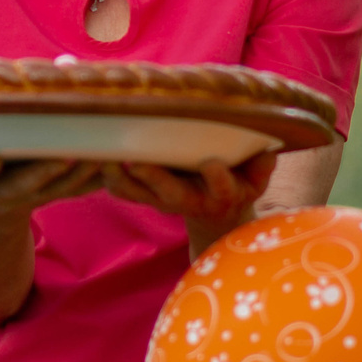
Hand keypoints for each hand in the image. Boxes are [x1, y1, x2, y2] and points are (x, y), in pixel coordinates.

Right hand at [0, 143, 114, 235]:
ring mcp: (32, 197)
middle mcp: (2, 194)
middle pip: (28, 182)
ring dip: (84, 168)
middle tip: (67, 151)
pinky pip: (81, 188)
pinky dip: (98, 174)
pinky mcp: (55, 195)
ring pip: (63, 185)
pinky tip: (120, 156)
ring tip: (104, 146)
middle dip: (47, 168)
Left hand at [99, 150, 278, 255]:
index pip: (222, 187)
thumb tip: (268, 150)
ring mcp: (163, 201)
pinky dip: (107, 178)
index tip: (211, 163)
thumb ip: (262, 165)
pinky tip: (94, 158)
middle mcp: (190, 200)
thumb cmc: (238, 182)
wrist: (216, 212)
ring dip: (119, 178)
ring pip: (138, 194)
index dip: (218, 177)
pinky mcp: (144, 197)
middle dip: (155, 178)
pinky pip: (122, 191)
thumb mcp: (256, 178)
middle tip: (138, 161)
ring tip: (104, 158)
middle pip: (171, 194)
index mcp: (221, 194)